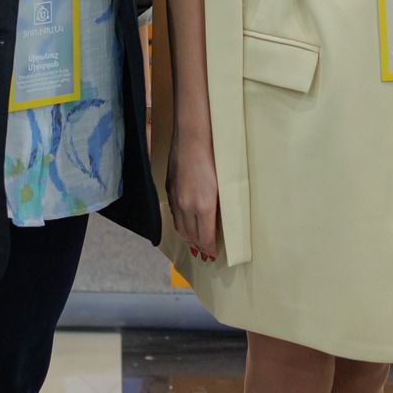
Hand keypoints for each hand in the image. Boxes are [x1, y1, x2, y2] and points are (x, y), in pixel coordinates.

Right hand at [166, 131, 221, 262]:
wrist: (192, 136)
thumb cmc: (215, 157)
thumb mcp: (223, 185)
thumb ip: (219, 207)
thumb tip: (218, 222)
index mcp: (203, 206)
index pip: (204, 238)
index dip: (209, 249)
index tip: (213, 255)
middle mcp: (186, 205)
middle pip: (189, 236)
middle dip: (197, 247)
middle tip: (204, 253)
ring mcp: (175, 197)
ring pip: (179, 227)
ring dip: (187, 237)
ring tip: (194, 243)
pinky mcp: (168, 188)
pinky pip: (173, 214)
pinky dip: (180, 223)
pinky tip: (185, 222)